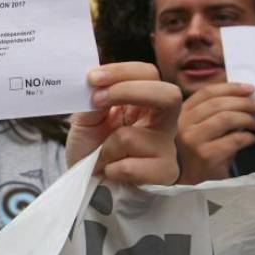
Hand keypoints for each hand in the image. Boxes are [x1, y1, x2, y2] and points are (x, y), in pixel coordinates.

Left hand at [67, 62, 180, 184]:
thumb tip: (97, 85)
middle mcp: (161, 121)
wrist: (85, 182)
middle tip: (98, 101)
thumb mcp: (86, 118)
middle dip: (129, 91)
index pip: (148, 74)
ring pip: (132, 136)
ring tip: (102, 155)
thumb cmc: (90, 147)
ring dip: (106, 146)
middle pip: (169, 95)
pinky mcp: (164, 172)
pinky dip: (111, 168)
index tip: (92, 79)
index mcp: (144, 102)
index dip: (122, 72)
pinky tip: (110, 170)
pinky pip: (131, 166)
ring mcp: (166, 147)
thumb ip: (93, 99)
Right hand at [176, 82, 254, 183]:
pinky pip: (233, 140)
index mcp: (179, 113)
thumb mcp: (191, 128)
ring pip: (225, 118)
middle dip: (244, 102)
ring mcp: (193, 140)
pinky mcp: (206, 156)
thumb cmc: (188, 152)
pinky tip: (250, 140)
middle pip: (217, 103)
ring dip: (247, 119)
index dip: (230, 88)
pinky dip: (247, 138)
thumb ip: (208, 113)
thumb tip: (240, 100)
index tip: (248, 89)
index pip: (205, 93)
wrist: (179, 180)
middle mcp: (182, 124)